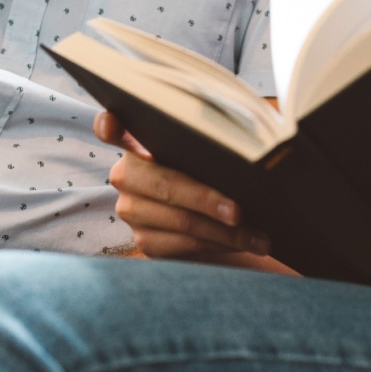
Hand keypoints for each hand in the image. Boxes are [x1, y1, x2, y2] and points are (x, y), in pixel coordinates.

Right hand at [96, 113, 291, 271]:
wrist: (214, 205)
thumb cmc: (215, 163)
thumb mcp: (212, 145)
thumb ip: (213, 136)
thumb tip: (248, 141)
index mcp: (137, 140)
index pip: (110, 128)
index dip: (110, 126)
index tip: (116, 126)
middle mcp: (126, 175)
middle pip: (165, 186)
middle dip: (206, 200)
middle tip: (240, 211)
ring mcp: (131, 210)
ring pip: (182, 222)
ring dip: (226, 232)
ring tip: (260, 237)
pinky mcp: (144, 240)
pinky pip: (185, 245)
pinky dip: (220, 245)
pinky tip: (245, 244)